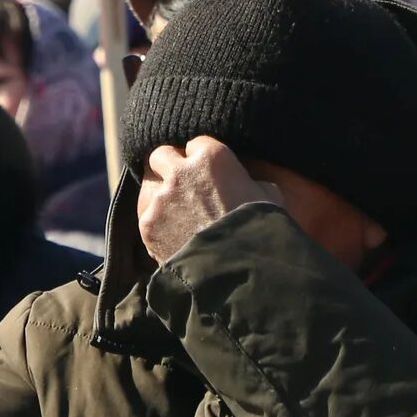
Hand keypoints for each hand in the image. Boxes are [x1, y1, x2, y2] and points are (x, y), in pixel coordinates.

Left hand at [136, 138, 272, 265]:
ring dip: (162, 200)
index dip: (200, 160)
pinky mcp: (147, 224)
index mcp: (212, 157)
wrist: (239, 271)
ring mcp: (160, 198)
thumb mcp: (269, 198)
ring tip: (178, 222)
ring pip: (150, 189)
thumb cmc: (260, 232)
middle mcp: (181, 171)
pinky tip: (174, 241)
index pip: (196, 144)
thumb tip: (250, 186)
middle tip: (179, 187)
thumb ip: (252, 183)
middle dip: (167, 168)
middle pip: (160, 156)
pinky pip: (148, 220)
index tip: (205, 174)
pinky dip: (158, 229)